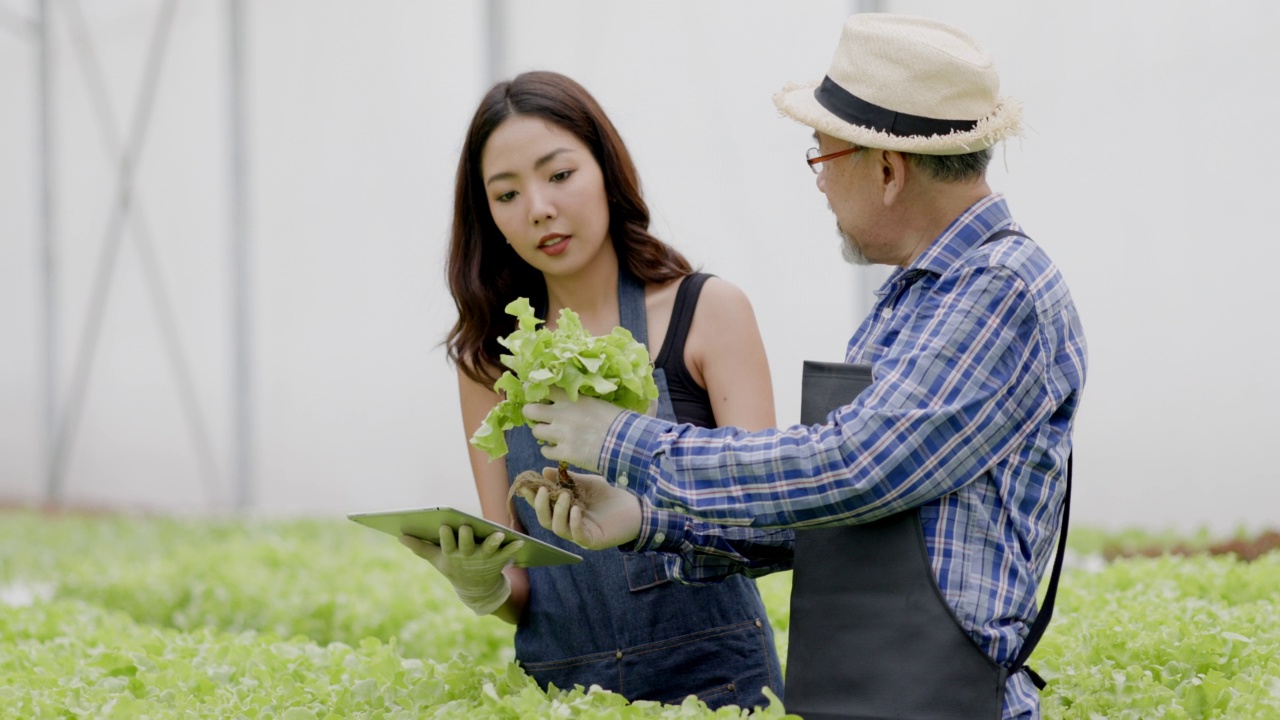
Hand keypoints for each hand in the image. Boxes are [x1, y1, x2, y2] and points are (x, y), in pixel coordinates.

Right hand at [399, 524, 523, 615]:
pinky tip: (520, 541)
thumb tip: (400, 536)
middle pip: (466, 546)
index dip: (446, 536)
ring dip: (493, 542)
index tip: (443, 525)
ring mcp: (483, 559)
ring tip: (499, 534)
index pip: (446, 544)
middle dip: (466, 537)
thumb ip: (421, 548)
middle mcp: (467, 556)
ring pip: (488, 549)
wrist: (476, 591)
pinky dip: (513, 548)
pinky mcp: (498, 560)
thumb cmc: (454, 567)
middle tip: (466, 527)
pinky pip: (507, 554)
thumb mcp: (438, 560)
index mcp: (451, 554)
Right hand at [516, 466, 640, 549]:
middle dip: (540, 506)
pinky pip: (577, 535)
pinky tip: (576, 510)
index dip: (532, 497)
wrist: (636, 504)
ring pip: (558, 529)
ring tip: (564, 496)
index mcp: (564, 509)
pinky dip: (574, 523)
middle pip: (545, 520)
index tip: (525, 484)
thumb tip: (544, 470)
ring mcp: (580, 533)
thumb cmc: (610, 494)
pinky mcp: (593, 540)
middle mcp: (569, 523)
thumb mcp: (586, 483)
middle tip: (541, 490)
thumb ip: (566, 479)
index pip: (543, 505)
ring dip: (558, 512)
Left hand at [523, 388, 624, 471]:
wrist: (625, 442)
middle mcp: (561, 414)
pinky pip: (545, 451)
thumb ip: (579, 400)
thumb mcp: (597, 402)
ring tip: (552, 435)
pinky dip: (550, 451)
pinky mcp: (564, 452)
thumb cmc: (617, 420)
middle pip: (530, 410)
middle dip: (531, 413)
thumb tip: (572, 399)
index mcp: (570, 398)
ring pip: (536, 431)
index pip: (544, 388)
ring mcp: (560, 434)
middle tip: (539, 417)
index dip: (539, 393)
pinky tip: (558, 449)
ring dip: (542, 433)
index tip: (540, 396)